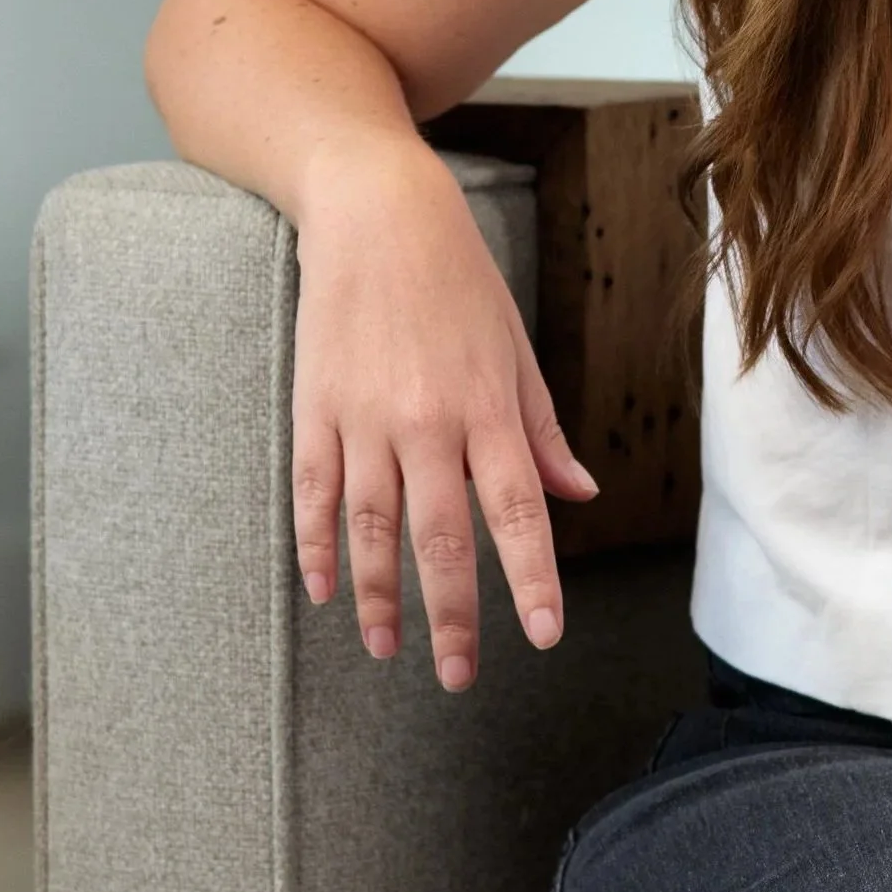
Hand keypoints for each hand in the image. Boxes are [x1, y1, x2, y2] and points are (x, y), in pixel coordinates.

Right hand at [289, 146, 599, 688]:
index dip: (530, 580)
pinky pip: (313, 494)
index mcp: (488, 409)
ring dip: (380, 598)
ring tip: (387, 651)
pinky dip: (317, 547)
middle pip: (441, 540)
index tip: (543, 636)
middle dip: (453, 617)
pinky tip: (325, 590)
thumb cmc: (459, 282)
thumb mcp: (514, 350)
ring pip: (372, 529)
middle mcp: (427, 422)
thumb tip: (577, 494)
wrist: (378, 214)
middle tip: (459, 677)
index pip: (516, 513)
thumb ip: (540, 429)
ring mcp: (364, 419)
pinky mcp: (315, 409)